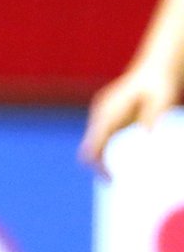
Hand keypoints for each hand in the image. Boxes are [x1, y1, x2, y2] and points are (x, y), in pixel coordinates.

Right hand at [79, 65, 180, 179]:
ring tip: (112, 177)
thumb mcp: (160, 101)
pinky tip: (115, 160)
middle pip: (89, 144)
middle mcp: (101, 112)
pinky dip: (103, 149)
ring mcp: (102, 112)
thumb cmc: (159, 86)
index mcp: (110, 110)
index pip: (94, 141)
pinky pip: (100, 136)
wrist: (154, 69)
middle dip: (97, 164)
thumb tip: (148, 135)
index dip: (98, 162)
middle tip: (111, 182)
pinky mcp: (107, 114)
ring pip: (93, 140)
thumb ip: (152, 117)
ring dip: (100, 157)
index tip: (110, 179)